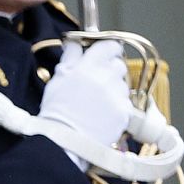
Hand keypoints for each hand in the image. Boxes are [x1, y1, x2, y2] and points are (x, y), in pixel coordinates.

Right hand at [38, 40, 130, 158]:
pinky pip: (127, 103)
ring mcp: (117, 95)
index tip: (104, 54)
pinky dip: (118, 106)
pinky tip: (103, 113)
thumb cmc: (56, 111)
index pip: (110, 45)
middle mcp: (105, 77)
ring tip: (98, 102)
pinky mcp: (125, 111)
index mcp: (87, 66)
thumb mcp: (58, 78)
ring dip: (114, 89)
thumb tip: (73, 42)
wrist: (62, 141)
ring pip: (123, 84)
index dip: (108, 49)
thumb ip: (70, 57)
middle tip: (98, 82)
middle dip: (111, 70)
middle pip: (119, 64)